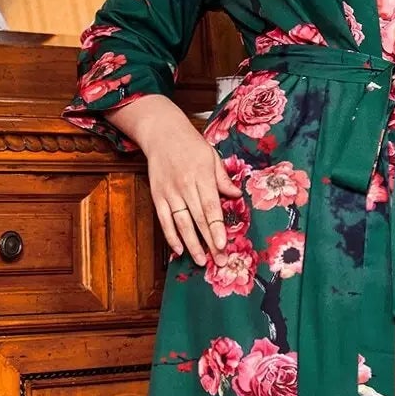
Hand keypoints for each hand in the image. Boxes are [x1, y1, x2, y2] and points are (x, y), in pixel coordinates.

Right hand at [109, 95, 241, 264]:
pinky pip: (164, 220)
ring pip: (181, 223)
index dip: (216, 228)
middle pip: (198, 219)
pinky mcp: (157, 196)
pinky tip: (179, 250)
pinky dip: (170, 236)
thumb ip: (222, 178)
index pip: (211, 207)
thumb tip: (237, 195)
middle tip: (219, 261)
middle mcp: (185, 186)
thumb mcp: (212, 156)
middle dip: (209, 242)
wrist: (161, 133)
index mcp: (202, 176)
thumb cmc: (191, 145)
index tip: (222, 245)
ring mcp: (169, 192)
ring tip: (201, 261)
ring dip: (191, 244)